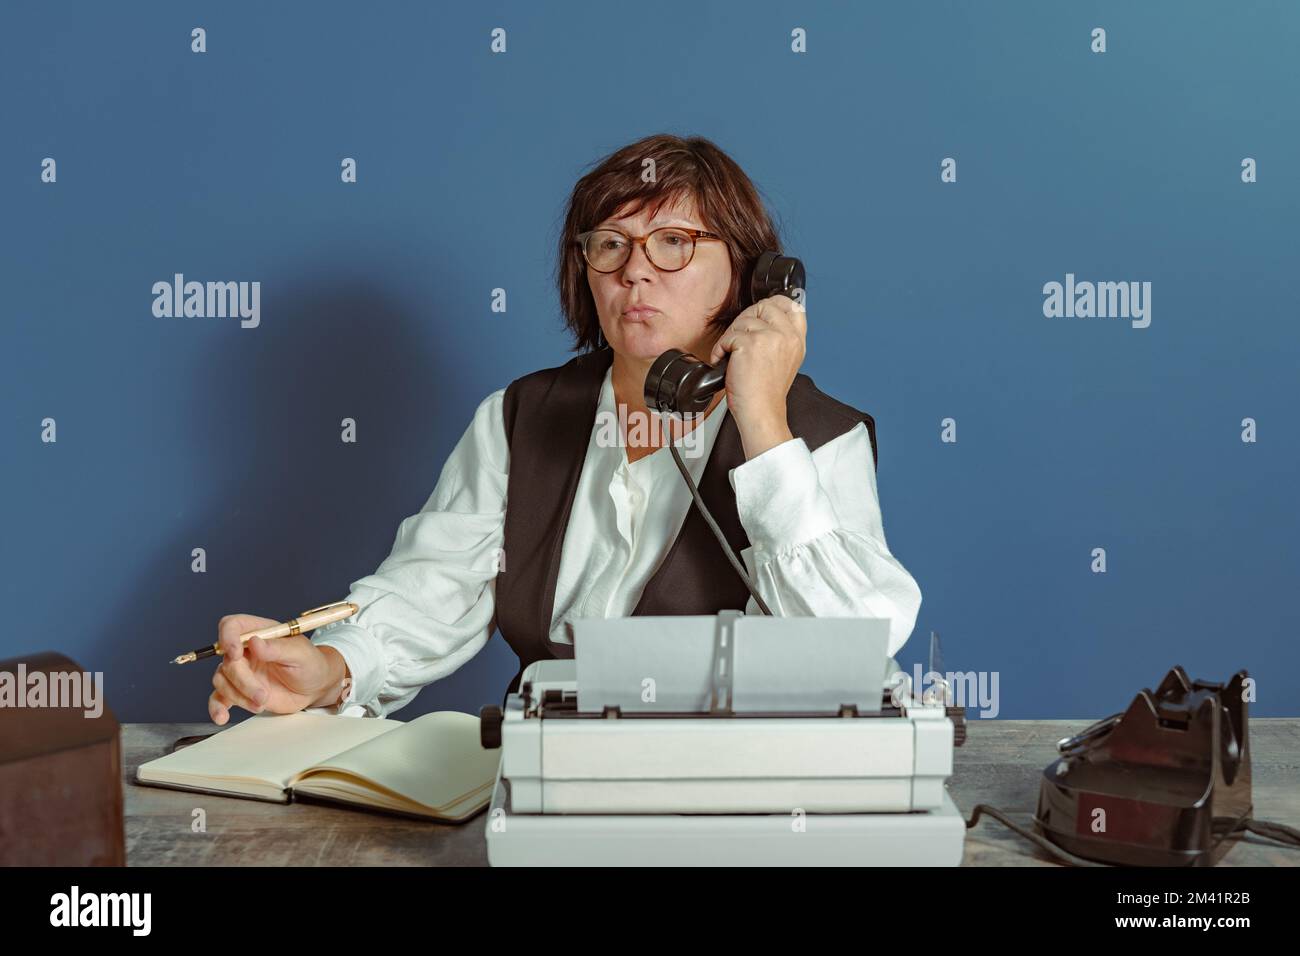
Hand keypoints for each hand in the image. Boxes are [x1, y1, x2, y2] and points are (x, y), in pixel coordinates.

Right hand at [207, 614, 347, 724]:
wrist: (315, 688)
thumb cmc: (311, 664)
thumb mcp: (301, 653)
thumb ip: (278, 648)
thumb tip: (254, 642)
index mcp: (260, 633)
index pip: (232, 626)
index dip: (228, 636)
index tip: (235, 654)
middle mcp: (246, 651)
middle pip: (227, 660)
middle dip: (243, 680)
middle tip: (263, 694)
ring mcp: (242, 671)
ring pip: (222, 680)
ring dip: (238, 695)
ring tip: (262, 703)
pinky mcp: (240, 691)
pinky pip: (219, 697)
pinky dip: (217, 708)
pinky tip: (221, 716)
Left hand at [707, 293, 805, 457]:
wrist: (761, 412)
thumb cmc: (767, 393)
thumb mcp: (786, 361)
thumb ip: (781, 339)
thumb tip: (765, 321)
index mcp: (797, 340)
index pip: (792, 306)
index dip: (774, 304)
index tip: (761, 312)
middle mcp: (787, 336)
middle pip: (764, 307)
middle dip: (746, 320)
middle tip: (738, 338)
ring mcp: (770, 337)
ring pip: (743, 320)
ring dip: (731, 337)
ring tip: (731, 355)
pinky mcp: (750, 343)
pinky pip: (728, 336)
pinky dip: (720, 349)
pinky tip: (724, 362)